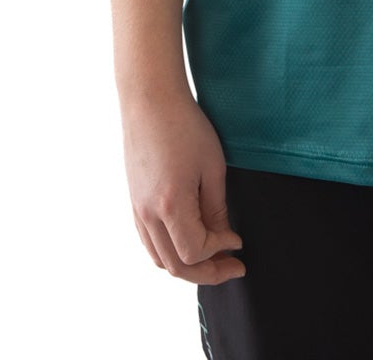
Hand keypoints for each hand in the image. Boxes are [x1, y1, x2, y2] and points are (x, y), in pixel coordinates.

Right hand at [121, 91, 246, 283]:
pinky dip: (170, 251)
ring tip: (213, 258)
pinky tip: (189, 241)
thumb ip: (216, 209)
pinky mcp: (134, 202)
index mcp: (170, 205)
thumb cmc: (185, 127)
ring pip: (160, 259)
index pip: (195, 251)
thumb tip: (223, 239)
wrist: (150, 100)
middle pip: (176, 266)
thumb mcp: (212, 167)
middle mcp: (148, 214)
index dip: (220, 251)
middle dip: (207, 272)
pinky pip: (149, 242)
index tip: (238, 241)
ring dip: (187, 266)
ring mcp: (137, 210)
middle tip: (232, 267)